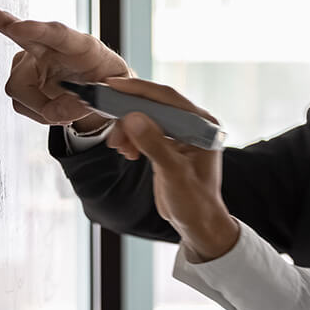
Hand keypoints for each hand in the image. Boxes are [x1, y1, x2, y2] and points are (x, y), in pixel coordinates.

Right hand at [0, 7, 129, 129]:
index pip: (59, 35)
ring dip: (40, 106)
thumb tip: (60, 112)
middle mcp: (53, 50)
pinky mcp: (23, 80)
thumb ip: (91, 102)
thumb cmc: (107, 83)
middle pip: (25, 36)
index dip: (37, 30)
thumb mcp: (113, 94)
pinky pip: (20, 102)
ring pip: (19, 87)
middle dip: (6, 25)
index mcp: (82, 47)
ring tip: (66, 109)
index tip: (18, 27)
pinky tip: (53, 106)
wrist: (102, 91)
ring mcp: (34, 63)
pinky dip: (37, 112)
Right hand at [103, 77, 239, 260]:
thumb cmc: (194, 202)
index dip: (140, 90)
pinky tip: (126, 151)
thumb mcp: (173, 173)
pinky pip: (146, 131)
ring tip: (118, 147)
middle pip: (156, 105)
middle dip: (129, 112)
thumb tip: (132, 117)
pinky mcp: (170, 144)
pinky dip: (132, 137)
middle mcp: (195, 125)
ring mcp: (183, 134)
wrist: (197, 223)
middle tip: (106, 116)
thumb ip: (154, 145)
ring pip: (147, 118)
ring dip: (128, 128)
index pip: (169, 98)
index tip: (113, 86)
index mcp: (204, 125)